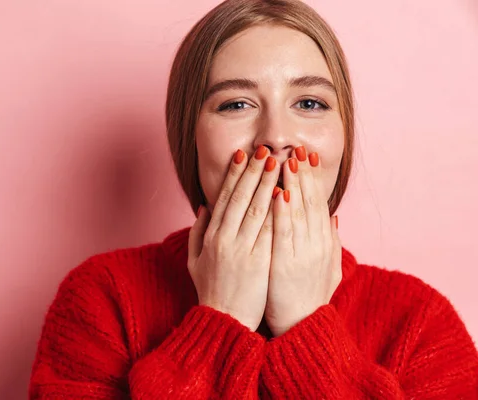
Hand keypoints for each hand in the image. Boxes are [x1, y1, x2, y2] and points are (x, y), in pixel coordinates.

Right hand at [188, 146, 279, 330]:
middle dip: (255, 172)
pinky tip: (285, 194)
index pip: (225, 198)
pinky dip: (276, 211)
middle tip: (266, 150)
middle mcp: (225, 240)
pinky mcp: (259, 263)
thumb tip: (205, 206)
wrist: (223, 322)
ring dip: (268, 184)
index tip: (243, 155)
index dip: (235, 175)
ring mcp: (242, 251)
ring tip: (279, 163)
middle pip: (241, 198)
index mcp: (211, 237)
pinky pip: (269, 232)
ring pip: (256, 210)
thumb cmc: (210, 291)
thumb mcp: (194, 260)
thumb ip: (197, 232)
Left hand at [265, 146, 341, 335]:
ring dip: (292, 184)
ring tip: (286, 160)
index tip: (306, 158)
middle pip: (310, 202)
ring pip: (298, 212)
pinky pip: (284, 232)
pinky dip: (282, 211)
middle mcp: (316, 245)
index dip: (312, 179)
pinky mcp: (286, 264)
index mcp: (323, 243)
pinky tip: (278, 192)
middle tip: (297, 148)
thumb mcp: (328, 269)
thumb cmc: (309, 297)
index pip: (317, 203)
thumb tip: (333, 217)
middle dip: (303, 174)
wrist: (303, 328)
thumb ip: (331, 242)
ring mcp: (303, 254)